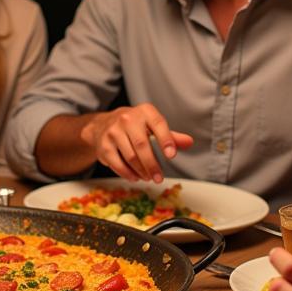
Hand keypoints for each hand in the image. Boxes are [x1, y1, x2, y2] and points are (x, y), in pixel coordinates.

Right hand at [79, 104, 193, 182]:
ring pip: (130, 156)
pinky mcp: (103, 145)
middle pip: (142, 145)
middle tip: (159, 178)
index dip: (166, 140)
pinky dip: (127, 173)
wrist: (103, 124)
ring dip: (141, 171)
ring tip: (148, 177)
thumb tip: (189, 142)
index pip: (158, 125)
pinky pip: (117, 163)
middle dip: (152, 165)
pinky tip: (135, 177)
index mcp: (144, 111)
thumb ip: (171, 136)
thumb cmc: (134, 126)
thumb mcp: (152, 126)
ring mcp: (113, 131)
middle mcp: (127, 119)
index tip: (172, 155)